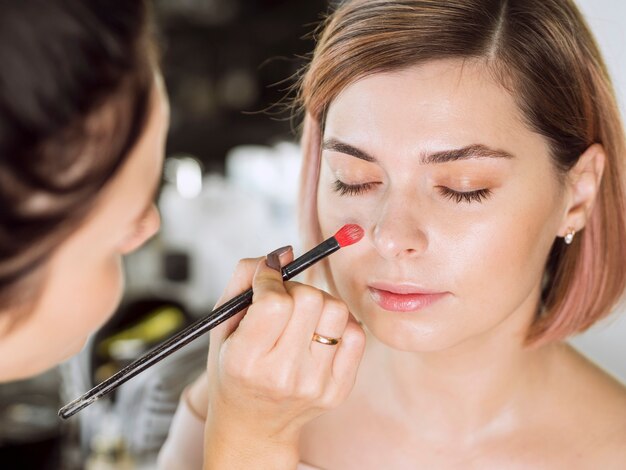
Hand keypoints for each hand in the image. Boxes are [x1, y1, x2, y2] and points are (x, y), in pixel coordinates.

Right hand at [203, 246, 365, 466]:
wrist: (253, 426)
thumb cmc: (233, 367)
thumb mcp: (221, 324)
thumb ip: (243, 278)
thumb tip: (286, 251)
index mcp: (245, 361)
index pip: (275, 303)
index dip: (271, 279)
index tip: (267, 277)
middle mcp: (283, 376)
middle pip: (310, 299)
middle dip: (295, 289)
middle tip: (283, 300)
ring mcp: (315, 385)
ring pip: (337, 310)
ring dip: (319, 302)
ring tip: (302, 316)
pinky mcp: (339, 390)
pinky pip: (356, 333)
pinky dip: (338, 323)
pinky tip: (318, 331)